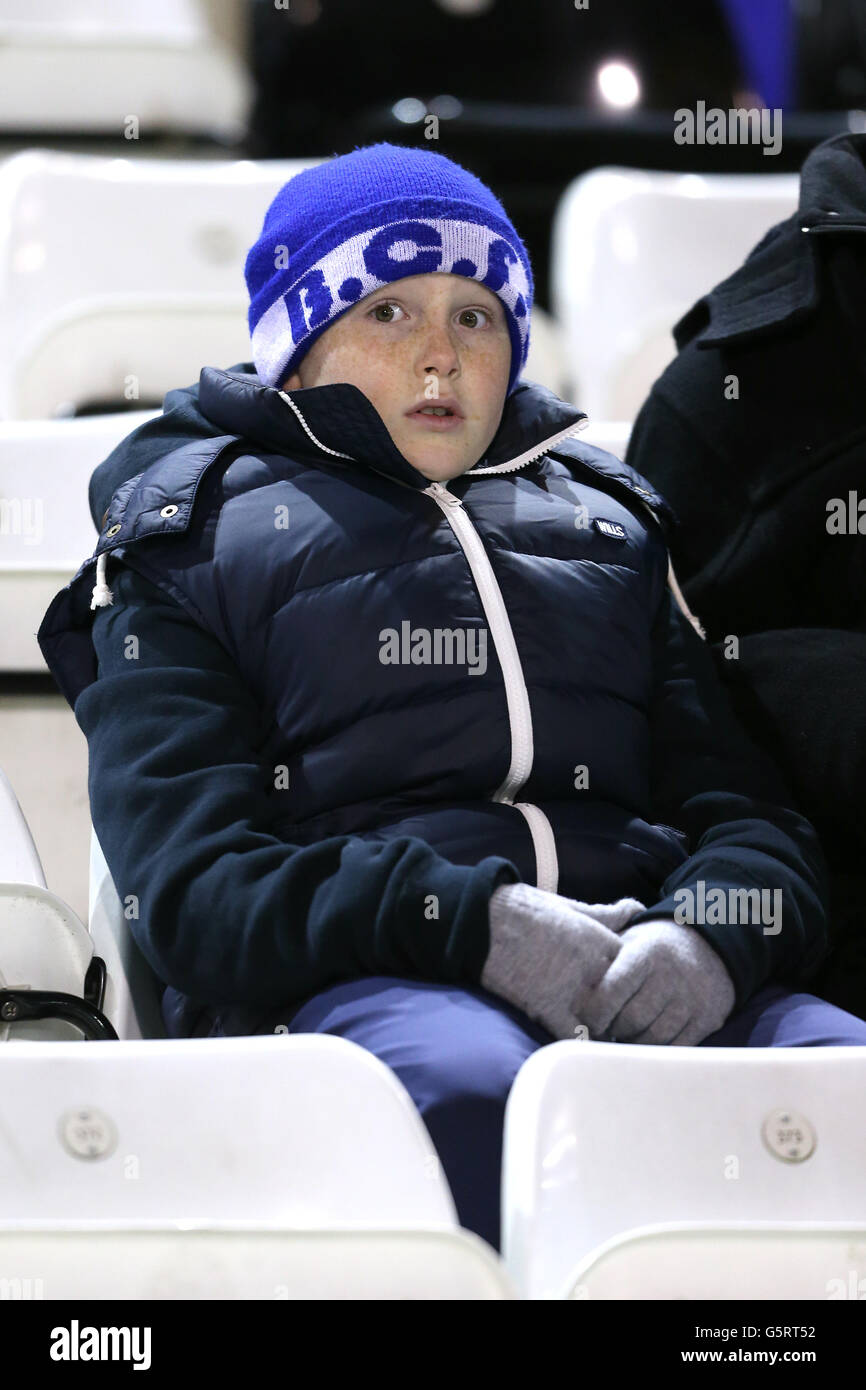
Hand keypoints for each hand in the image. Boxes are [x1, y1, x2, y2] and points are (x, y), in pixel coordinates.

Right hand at [483, 883, 645, 1040]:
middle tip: (613, 1018)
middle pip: (624, 1000)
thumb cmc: (521, 908)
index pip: (635, 970)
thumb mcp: (568, 905)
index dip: (630, 983)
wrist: (479, 920)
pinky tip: (575, 1043)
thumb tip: (636, 909)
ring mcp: (571, 988)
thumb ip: (604, 914)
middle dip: (620, 1010)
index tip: (624, 991)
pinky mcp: (547, 1007)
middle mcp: (593, 964)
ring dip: (601, 1029)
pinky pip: (575, 1036)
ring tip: (596, 1033)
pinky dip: (578, 1042)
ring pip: (604, 1022)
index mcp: (599, 938)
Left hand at [579, 918, 736, 1045]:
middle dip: (613, 1030)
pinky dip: (657, 1050)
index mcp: (646, 953)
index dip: (595, 1012)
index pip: (613, 990)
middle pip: (632, 1019)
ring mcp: (692, 998)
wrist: (706, 946)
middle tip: (603, 1031)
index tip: (587, 1020)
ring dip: (633, 1042)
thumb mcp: (628, 940)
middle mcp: (671, 974)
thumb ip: (601, 959)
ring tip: (623, 1035)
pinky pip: (676, 1047)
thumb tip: (564, 987)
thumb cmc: (651, 949)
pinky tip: (647, 1040)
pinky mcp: (707, 1018)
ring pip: (653, 1038)